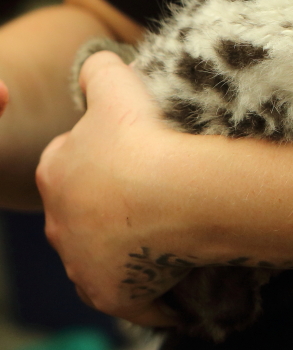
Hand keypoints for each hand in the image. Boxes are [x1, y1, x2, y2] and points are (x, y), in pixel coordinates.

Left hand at [36, 51, 185, 326]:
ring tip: (168, 226)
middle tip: (154, 190)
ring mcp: (82, 262)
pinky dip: (146, 284)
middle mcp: (59, 222)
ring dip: (127, 242)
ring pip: (101, 251)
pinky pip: (127, 291)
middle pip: (84, 209)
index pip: (70, 160)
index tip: (134, 153)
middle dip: (111, 203)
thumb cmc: (143, 140)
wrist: (172, 195)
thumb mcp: (118, 86)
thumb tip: (98, 63)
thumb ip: (100, 70)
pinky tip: (171, 267)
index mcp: (55, 170)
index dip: (103, 155)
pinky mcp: (109, 294)